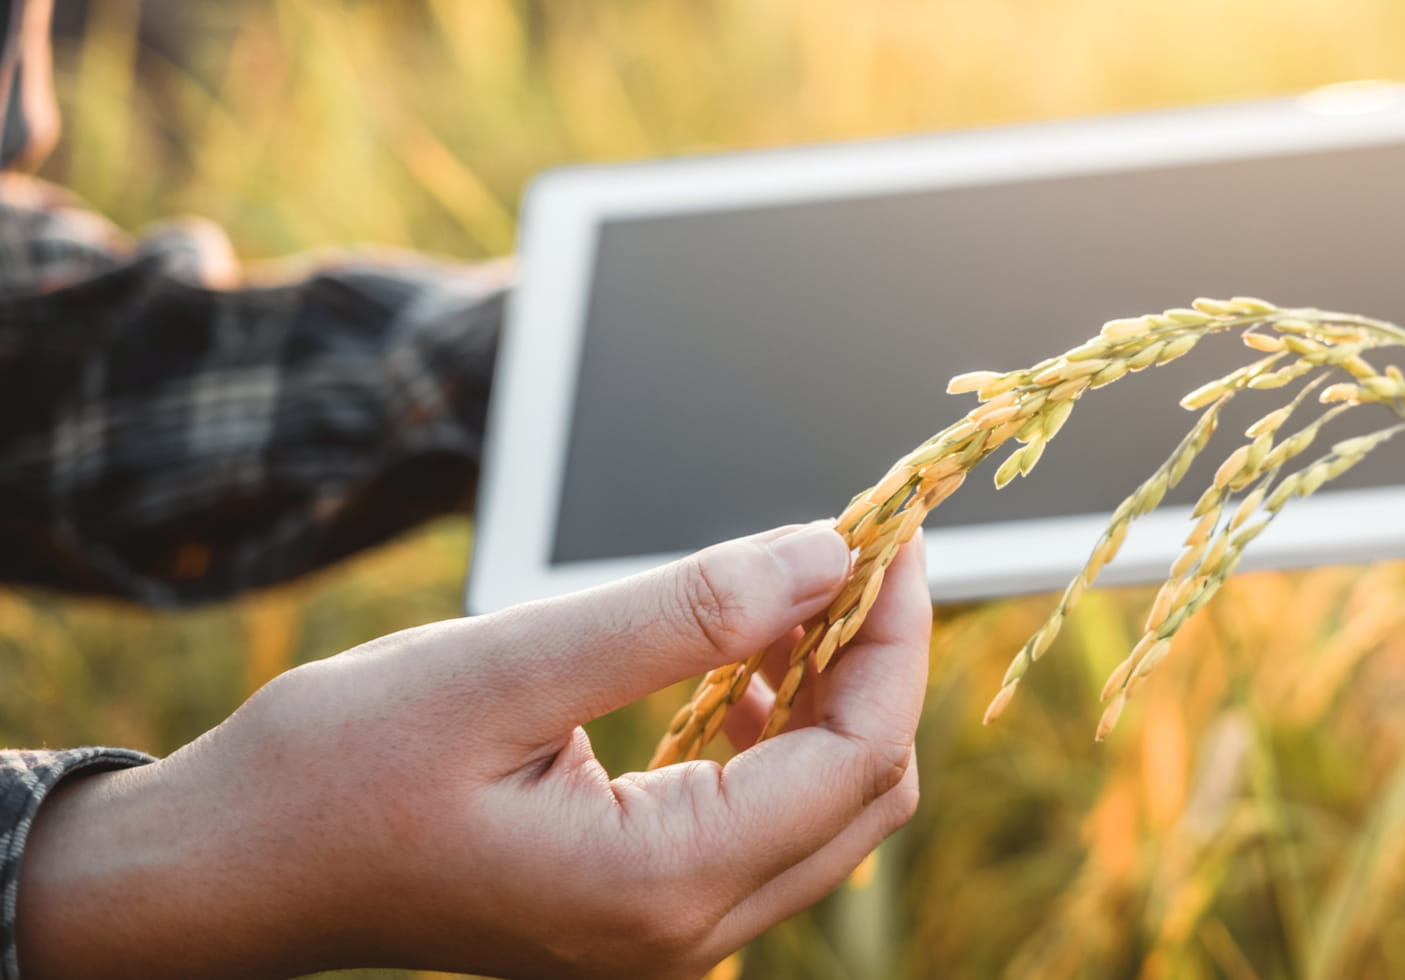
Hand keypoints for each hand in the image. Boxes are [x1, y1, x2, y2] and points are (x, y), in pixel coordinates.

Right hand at [16, 524, 928, 979]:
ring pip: (827, 812)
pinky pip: (765, 829)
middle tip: (843, 553)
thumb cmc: (336, 770)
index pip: (860, 754)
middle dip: (875, 663)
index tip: (885, 533)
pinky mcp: (643, 916)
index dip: (893, 635)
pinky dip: (775, 740)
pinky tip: (732, 672)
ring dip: (827, 699)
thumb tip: (826, 558)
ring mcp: (668, 939)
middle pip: (867, 791)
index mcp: (661, 884)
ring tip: (783, 600)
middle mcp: (686, 936)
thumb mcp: (507, 668)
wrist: (233, 873)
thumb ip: (681, 616)